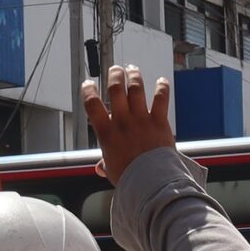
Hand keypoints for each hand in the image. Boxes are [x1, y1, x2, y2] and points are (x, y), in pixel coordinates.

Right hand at [80, 64, 175, 183]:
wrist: (152, 181)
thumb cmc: (130, 178)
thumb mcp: (112, 170)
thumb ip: (105, 164)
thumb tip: (100, 168)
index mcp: (107, 133)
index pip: (92, 104)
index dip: (88, 90)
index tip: (88, 84)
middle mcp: (123, 121)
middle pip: (115, 89)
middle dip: (114, 75)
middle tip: (115, 69)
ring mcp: (142, 119)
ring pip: (136, 89)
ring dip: (134, 76)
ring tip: (132, 69)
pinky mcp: (159, 121)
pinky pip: (161, 99)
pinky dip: (161, 87)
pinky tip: (161, 81)